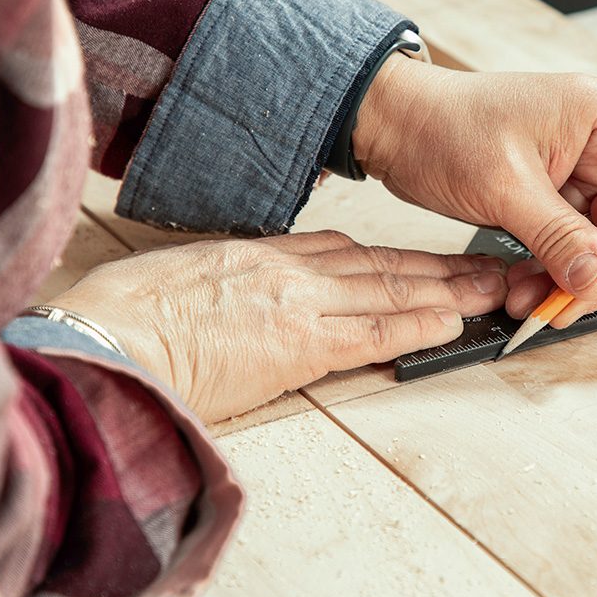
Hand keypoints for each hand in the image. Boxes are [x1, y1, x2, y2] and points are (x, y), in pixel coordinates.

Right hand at [46, 231, 506, 422]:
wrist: (105, 335)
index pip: (346, 251)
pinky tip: (451, 322)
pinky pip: (371, 331)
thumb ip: (231, 276)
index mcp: (262, 254)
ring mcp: (299, 304)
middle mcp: (291, 271)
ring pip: (390, 291)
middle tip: (487, 264)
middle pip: (382, 265)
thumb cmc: (129, 312)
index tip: (426, 259)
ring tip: (491, 289)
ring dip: (447, 291)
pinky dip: (415, 325)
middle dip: (440, 267)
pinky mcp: (299, 344)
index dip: (395, 257)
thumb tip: (247, 287)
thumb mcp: (185, 274)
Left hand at [354, 56, 596, 326]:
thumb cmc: (442, 125)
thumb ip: (558, 235)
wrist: (393, 126)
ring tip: (535, 300)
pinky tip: (526, 288)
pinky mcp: (548, 196)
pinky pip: (568, 244)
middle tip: (570, 298)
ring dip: (572, 276)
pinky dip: (551, 270)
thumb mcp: (504, 185)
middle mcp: (595, 142)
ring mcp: (573, 171)